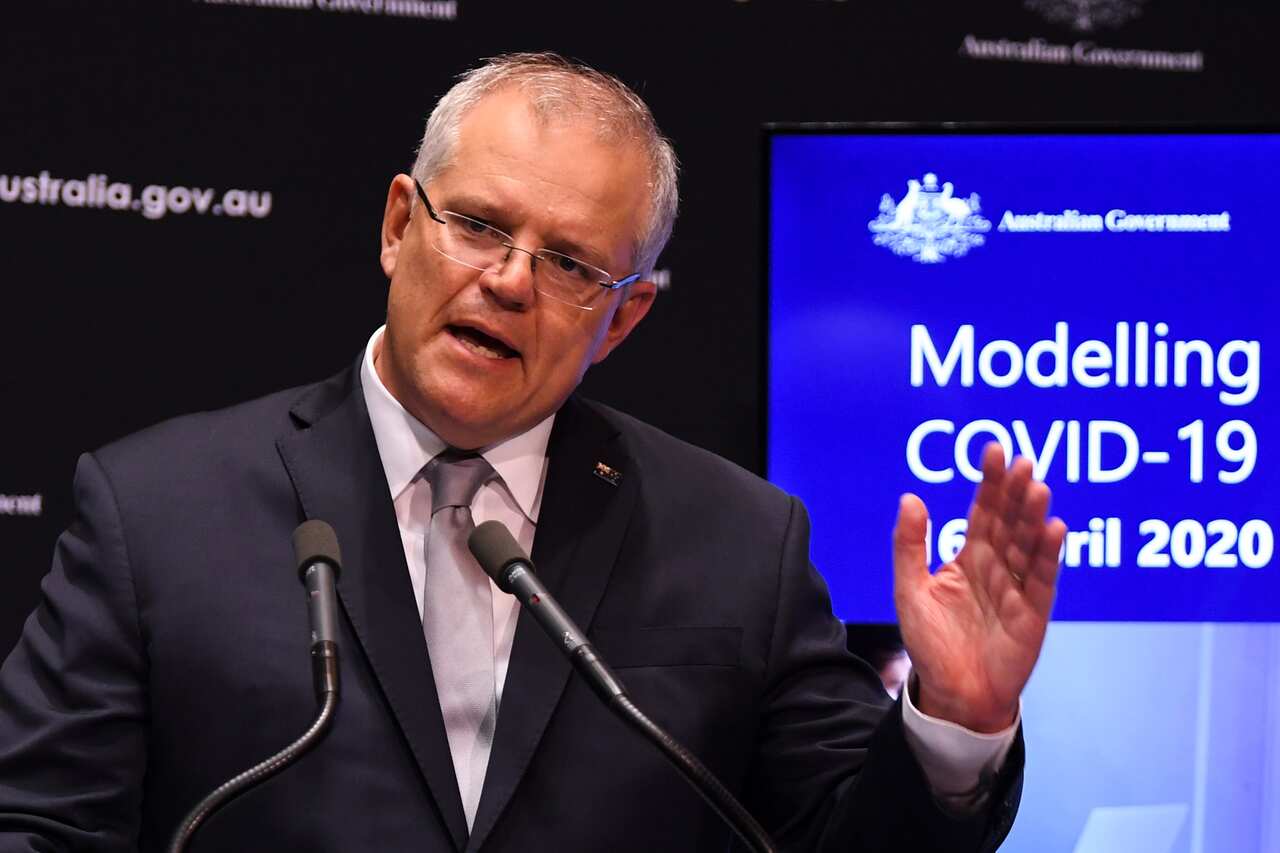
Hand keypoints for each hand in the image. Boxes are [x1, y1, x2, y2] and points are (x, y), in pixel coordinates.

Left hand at [893, 442, 1066, 732]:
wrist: (952, 694)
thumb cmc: (931, 643)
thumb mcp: (910, 590)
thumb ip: (910, 545)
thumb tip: (910, 497)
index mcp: (969, 557)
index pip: (982, 511)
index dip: (990, 482)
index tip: (995, 449)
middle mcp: (996, 567)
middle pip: (1009, 522)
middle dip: (1016, 492)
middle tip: (1024, 461)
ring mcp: (1017, 588)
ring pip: (1027, 544)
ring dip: (1033, 517)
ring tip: (1037, 487)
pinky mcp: (1033, 613)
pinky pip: (1041, 579)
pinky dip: (1047, 555)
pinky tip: (1054, 528)